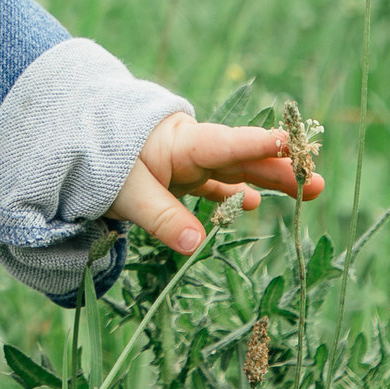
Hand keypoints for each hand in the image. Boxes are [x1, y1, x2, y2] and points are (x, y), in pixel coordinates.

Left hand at [110, 112, 323, 255]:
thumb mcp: (127, 192)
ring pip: (234, 171)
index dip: (256, 144)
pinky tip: (252, 205)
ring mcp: (186, 164)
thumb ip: (162, 218)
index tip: (290, 141)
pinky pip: (213, 186)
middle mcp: (190, 150)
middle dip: (279, 167)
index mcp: (179, 142)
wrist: (73, 143)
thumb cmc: (99, 161)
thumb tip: (197, 246)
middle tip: (316, 179)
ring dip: (266, 180)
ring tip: (305, 190)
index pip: (225, 144)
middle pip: (241, 158)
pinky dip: (232, 195)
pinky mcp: (178, 177)